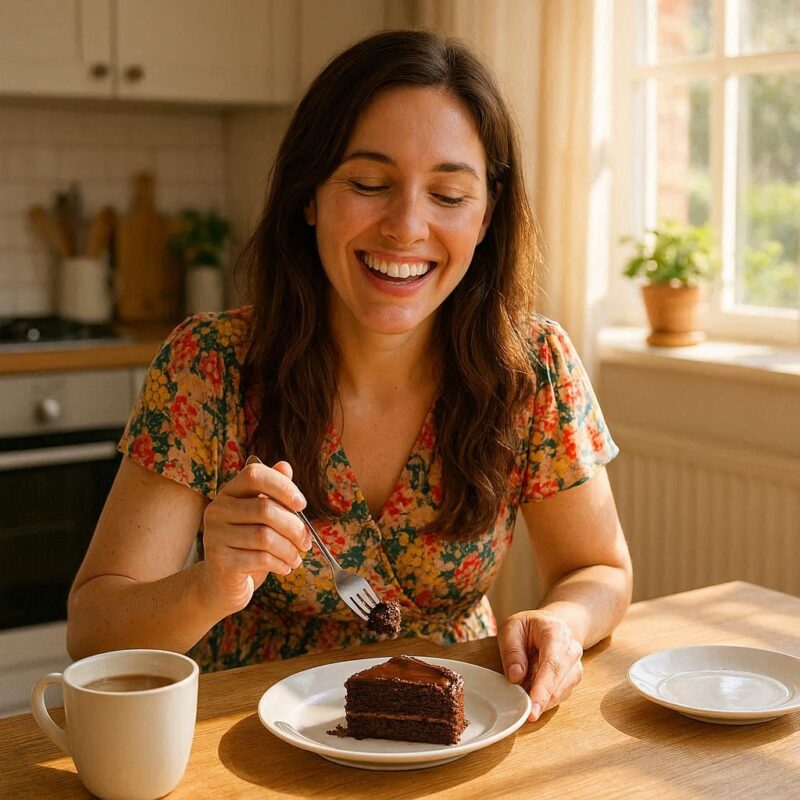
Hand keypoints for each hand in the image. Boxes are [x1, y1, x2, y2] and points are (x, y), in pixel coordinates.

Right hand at [199, 460, 310, 615]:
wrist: (223, 583)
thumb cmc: (248, 545)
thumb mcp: (263, 518)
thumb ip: (274, 493)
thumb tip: (285, 467)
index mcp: (230, 492)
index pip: (254, 474)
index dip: (282, 485)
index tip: (302, 505)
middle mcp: (217, 509)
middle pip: (265, 508)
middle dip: (295, 527)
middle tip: (307, 542)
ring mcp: (215, 535)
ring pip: (265, 536)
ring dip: (290, 549)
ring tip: (297, 558)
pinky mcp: (219, 561)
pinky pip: (260, 558)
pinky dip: (280, 563)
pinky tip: (285, 567)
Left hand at [497, 610, 583, 721]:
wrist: (550, 624)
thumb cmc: (529, 626)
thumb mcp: (511, 628)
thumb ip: (512, 651)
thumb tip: (516, 677)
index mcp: (557, 633)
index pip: (552, 665)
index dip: (543, 689)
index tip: (533, 709)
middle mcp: (572, 650)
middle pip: (560, 682)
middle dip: (541, 700)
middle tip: (522, 712)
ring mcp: (575, 666)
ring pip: (560, 692)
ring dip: (540, 699)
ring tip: (522, 691)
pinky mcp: (573, 680)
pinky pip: (559, 695)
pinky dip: (544, 699)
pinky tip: (531, 692)